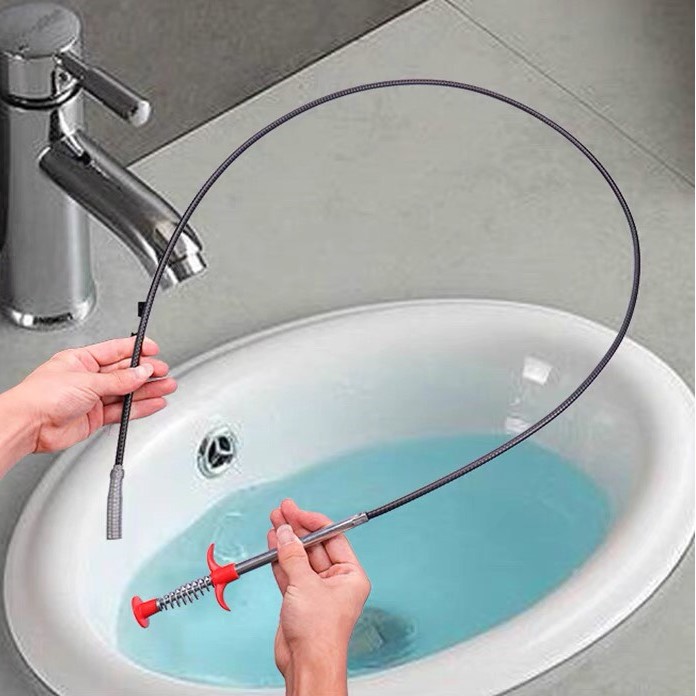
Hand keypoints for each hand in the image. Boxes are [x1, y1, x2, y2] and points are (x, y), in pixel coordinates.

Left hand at [1, 336, 175, 455]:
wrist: (28, 426)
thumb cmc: (41, 396)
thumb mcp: (87, 381)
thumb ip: (118, 380)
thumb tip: (141, 373)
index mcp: (81, 360)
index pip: (115, 350)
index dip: (136, 349)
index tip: (154, 349)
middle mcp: (87, 378)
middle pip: (124, 372)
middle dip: (146, 372)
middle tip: (164, 372)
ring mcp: (92, 398)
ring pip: (126, 392)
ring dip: (147, 390)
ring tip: (166, 387)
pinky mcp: (94, 417)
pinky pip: (122, 411)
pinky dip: (139, 408)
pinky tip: (153, 403)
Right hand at [267, 499, 370, 695]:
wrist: (306, 663)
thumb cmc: (320, 633)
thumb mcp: (305, 584)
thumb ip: (293, 555)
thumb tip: (286, 533)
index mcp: (350, 575)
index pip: (332, 538)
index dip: (314, 522)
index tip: (298, 511)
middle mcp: (335, 581)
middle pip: (314, 546)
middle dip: (297, 528)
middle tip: (283, 511)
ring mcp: (316, 590)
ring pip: (299, 558)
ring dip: (286, 541)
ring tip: (274, 522)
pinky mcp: (299, 600)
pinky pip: (289, 572)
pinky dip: (279, 559)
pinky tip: (272, 544)